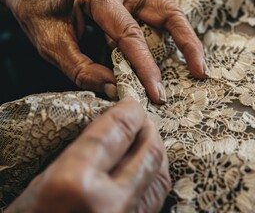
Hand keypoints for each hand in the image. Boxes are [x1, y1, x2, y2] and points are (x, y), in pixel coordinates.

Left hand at [0, 0, 207, 102]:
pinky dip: (168, 35)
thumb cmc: (35, 4)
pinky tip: (174, 54)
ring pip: (167, 10)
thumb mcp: (49, 42)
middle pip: (167, 11)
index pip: (130, 35)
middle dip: (188, 43)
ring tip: (197, 64)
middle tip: (201, 71)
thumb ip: (82, 69)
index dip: (146, 67)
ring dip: (185, 38)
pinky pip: (155, 13)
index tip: (157, 93)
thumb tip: (115, 89)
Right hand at [5, 97, 170, 212]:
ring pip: (160, 176)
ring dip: (157, 152)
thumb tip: (114, 132)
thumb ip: (81, 155)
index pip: (113, 134)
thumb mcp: (41, 185)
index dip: (127, 113)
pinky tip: (147, 168)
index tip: (131, 104)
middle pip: (147, 153)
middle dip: (149, 130)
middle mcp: (107, 205)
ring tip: (148, 139)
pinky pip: (155, 200)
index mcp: (73, 186)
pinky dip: (155, 177)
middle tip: (143, 119)